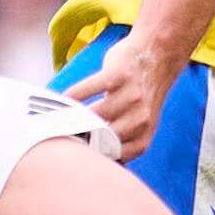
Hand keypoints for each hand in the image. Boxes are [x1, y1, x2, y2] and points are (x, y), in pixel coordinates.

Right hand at [66, 35, 179, 158]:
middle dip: (79, 137)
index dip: (89, 156)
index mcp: (143, 137)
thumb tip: (92, 161)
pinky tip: (62, 98)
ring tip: (56, 117)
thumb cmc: (140, 95)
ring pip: (93, 114)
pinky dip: (71, 95)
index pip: (112, 156)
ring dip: (72, 116)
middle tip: (56, 136)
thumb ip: (121, 142)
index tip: (69, 154)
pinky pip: (87, 89)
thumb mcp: (138, 124)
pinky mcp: (119, 74)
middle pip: (100, 136)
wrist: (158, 53)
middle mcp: (140, 118)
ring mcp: (131, 95)